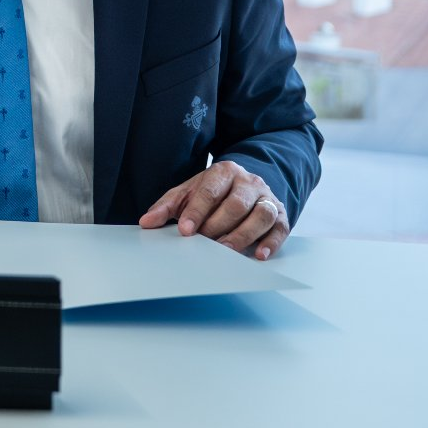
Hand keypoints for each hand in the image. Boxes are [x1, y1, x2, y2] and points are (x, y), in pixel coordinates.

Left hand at [140, 160, 289, 259]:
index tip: (185, 230)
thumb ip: (167, 206)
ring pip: (261, 214)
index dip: (197, 211)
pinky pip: (280, 228)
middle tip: (204, 242)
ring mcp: (267, 198)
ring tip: (226, 251)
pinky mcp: (281, 215)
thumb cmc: (212, 192)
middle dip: (219, 224)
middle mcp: (249, 182)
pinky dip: (270, 243)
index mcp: (223, 172)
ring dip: (243, 235)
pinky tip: (257, 255)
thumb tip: (146, 221)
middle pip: (236, 204)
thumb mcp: (188, 193)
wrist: (244, 185)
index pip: (210, 191)